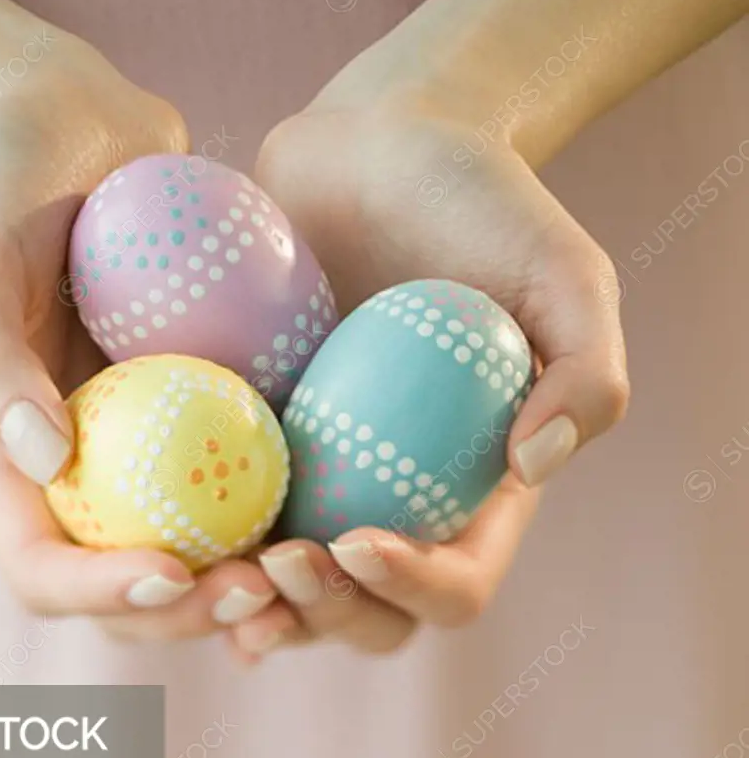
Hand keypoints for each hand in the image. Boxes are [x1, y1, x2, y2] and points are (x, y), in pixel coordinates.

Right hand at [0, 24, 297, 644]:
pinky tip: (333, 506)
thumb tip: (44, 462)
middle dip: (186, 611)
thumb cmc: (5, 181)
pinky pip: (233, 482)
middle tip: (263, 591)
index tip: (173, 573)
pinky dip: (275, 512)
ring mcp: (135, 448)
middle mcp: (68, 471)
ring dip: (243, 581)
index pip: (39, 564)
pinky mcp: (192, 414)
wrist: (74, 126)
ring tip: (308, 567)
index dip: (99, 592)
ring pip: (187, 551)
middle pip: (119, 584)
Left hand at [235, 81, 628, 653]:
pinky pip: (227, 516)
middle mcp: (398, 499)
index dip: (411, 588)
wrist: (382, 144)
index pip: (456, 581)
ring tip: (215, 585)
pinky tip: (169, 552)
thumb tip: (533, 465)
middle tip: (278, 565)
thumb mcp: (565, 274)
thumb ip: (587, 372)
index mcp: (475, 489)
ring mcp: (324, 475)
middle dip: (325, 613)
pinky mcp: (258, 437)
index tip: (356, 541)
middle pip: (368, 610)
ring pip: (291, 587)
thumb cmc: (483, 204)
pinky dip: (202, 553)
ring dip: (256, 606)